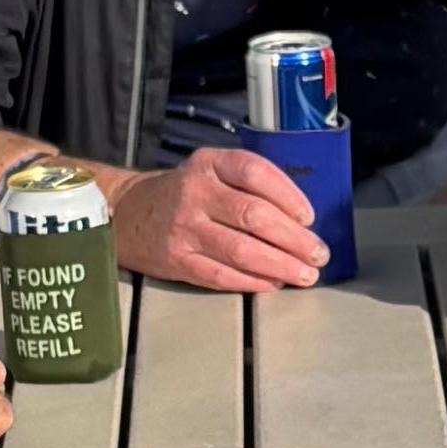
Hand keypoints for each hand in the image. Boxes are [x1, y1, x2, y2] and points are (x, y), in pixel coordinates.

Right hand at [109, 144, 331, 291]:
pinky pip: (222, 275)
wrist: (129, 214)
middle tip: (317, 253)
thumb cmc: (183, 193)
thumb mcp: (211, 171)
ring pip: (241, 250)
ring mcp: (184, 228)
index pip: (255, 172)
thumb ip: (249, 185)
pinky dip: (253, 282)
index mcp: (209, 164)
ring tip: (304, 273)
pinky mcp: (177, 260)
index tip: (309, 217)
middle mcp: (195, 193)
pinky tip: (273, 283)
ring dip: (280, 265)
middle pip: (254, 215)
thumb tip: (299, 218)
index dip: (289, 196)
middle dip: (294, 239)